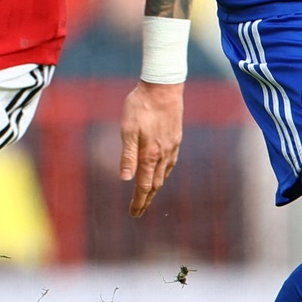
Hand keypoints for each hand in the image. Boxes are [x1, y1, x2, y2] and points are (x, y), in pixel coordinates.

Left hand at [120, 79, 183, 217]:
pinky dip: (165, 173)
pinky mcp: (176, 138)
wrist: (163, 87)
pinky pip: (171, 162)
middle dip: (146, 199)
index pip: (143, 185)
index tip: (134, 213)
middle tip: (139, 211)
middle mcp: (163, 154)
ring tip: (149, 195)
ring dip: (156, 187)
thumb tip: (125, 179)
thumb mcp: (127, 129)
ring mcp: (171, 146)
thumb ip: (127, 155)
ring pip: (164, 174)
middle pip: (155, 184)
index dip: (139, 201)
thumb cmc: (141, 106)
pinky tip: (162, 172)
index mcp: (149, 154)